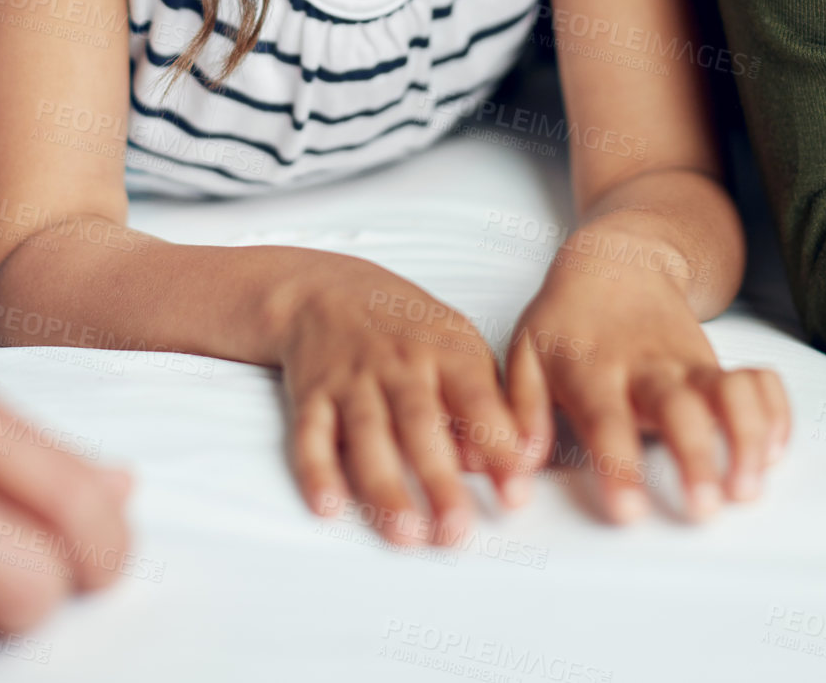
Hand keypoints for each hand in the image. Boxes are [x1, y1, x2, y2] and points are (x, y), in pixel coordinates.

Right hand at [273, 255, 536, 547]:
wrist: (326, 290)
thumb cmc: (406, 328)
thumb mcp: (458, 344)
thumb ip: (486, 400)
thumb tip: (503, 463)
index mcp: (445, 350)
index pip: (477, 399)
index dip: (498, 446)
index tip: (515, 495)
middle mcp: (398, 365)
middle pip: (419, 424)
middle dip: (438, 480)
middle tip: (456, 532)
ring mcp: (352, 380)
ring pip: (367, 435)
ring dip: (385, 486)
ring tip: (404, 534)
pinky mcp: (312, 395)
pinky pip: (310, 434)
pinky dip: (315, 470)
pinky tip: (328, 505)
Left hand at [505, 237, 790, 522]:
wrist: (615, 260)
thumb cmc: (565, 321)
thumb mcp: (524, 354)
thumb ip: (520, 412)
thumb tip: (515, 469)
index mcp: (591, 371)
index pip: (604, 418)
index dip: (618, 464)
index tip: (630, 513)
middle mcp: (645, 368)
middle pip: (679, 407)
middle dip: (697, 457)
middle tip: (706, 508)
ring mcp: (688, 364)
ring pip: (730, 392)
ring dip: (747, 437)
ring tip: (748, 488)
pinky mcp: (718, 364)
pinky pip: (760, 382)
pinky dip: (776, 414)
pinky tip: (774, 453)